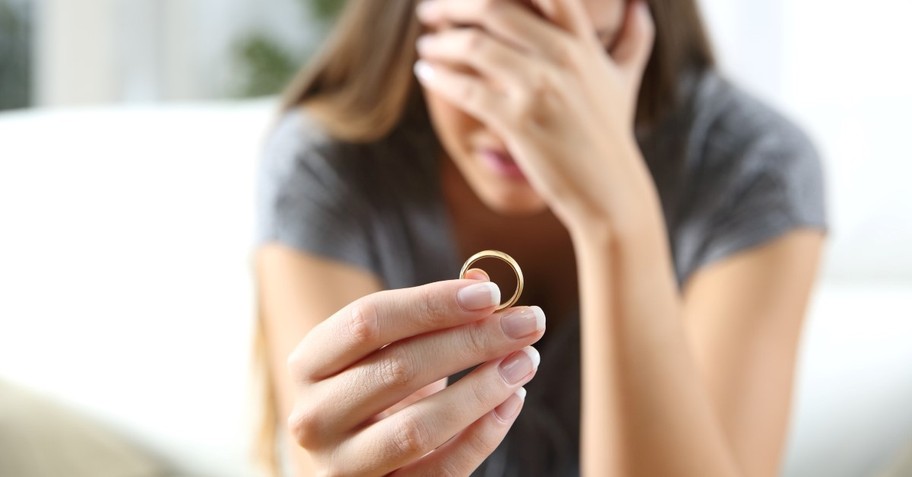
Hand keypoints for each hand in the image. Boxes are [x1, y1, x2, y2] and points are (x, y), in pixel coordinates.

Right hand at [286, 272, 544, 475]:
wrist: (348, 455)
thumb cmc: (373, 388)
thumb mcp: (387, 347)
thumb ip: (427, 313)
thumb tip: (481, 284)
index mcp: (308, 363)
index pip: (368, 321)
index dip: (432, 303)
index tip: (491, 294)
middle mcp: (314, 416)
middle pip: (400, 368)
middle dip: (473, 341)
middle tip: (529, 323)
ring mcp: (343, 465)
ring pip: (420, 427)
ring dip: (483, 389)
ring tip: (526, 360)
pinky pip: (443, 471)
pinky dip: (484, 435)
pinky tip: (513, 401)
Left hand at [415, 0, 655, 233]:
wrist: (610, 190)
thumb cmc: (610, 134)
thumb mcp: (624, 80)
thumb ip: (633, 38)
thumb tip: (639, 5)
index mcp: (582, 42)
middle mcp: (562, 57)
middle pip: (494, 8)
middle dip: (451, 5)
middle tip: (428, 11)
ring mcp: (540, 89)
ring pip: (474, 45)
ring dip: (440, 41)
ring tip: (425, 45)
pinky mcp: (519, 121)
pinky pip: (467, 88)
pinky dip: (439, 76)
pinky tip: (425, 72)